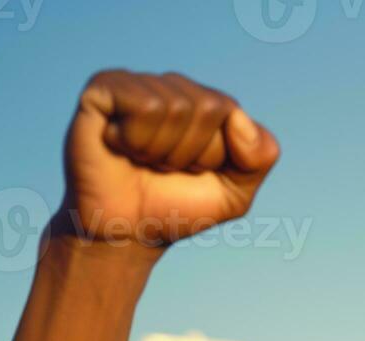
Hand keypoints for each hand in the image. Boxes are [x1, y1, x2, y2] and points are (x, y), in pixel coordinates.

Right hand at [59, 69, 279, 246]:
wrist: (126, 232)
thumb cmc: (177, 209)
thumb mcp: (236, 194)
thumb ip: (261, 156)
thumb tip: (238, 117)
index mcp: (206, 104)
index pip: (231, 112)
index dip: (216, 154)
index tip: (194, 171)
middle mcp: (172, 87)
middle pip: (207, 107)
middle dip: (190, 153)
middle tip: (164, 168)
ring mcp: (137, 84)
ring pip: (175, 107)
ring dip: (161, 151)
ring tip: (143, 160)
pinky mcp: (103, 87)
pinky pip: (143, 105)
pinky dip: (136, 139)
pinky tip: (119, 145)